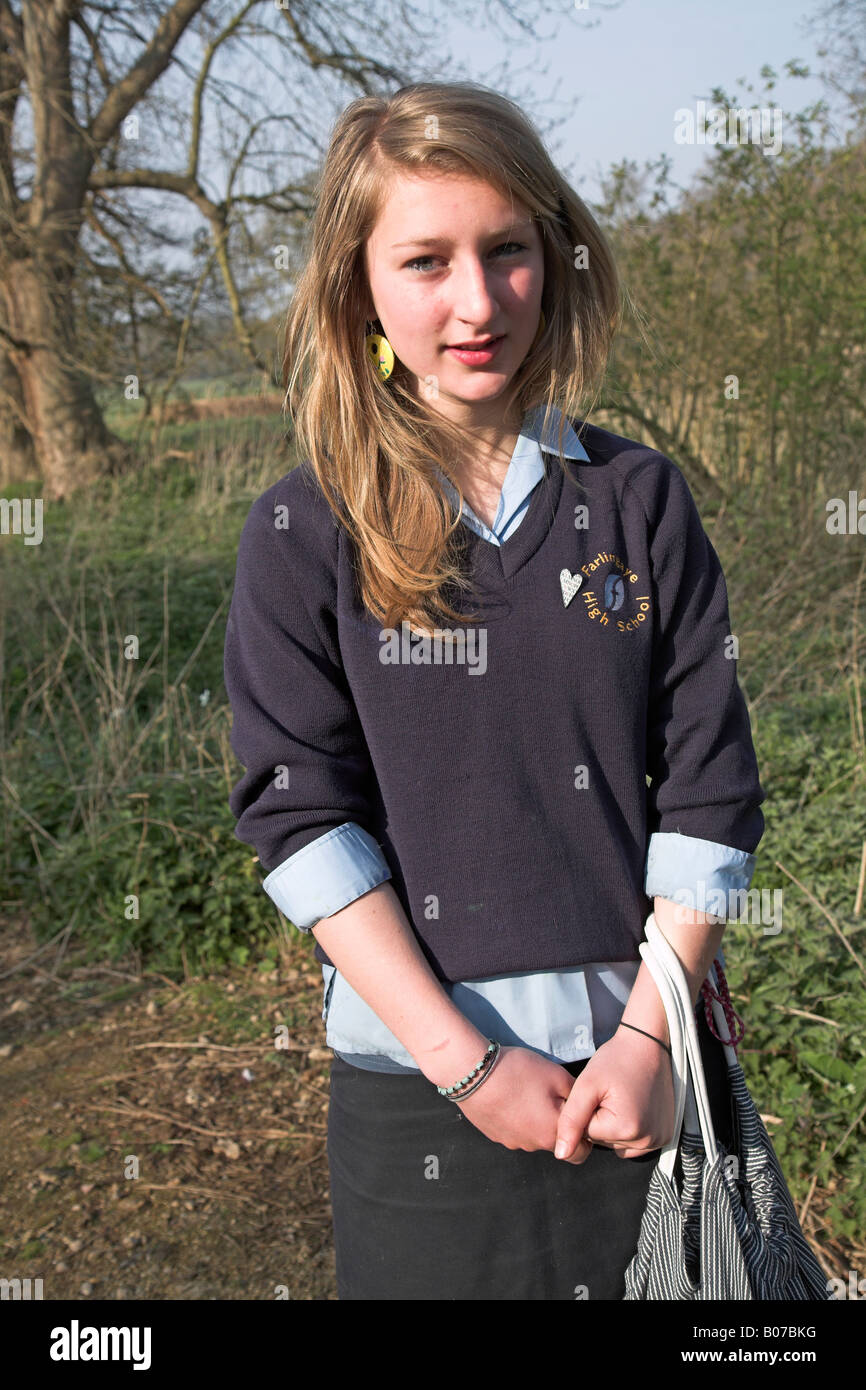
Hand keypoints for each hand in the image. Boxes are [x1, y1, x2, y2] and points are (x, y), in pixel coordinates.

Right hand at [454, 1045, 592, 1159]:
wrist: (473, 1074)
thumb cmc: (519, 1073)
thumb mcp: (556, 1075)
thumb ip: (577, 1095)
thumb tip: (585, 1106)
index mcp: (552, 1134)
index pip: (581, 1153)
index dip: (585, 1135)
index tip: (578, 1113)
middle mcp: (533, 1145)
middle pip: (555, 1141)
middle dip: (557, 1124)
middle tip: (551, 1097)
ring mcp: (513, 1142)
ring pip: (534, 1136)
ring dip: (536, 1120)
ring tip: (527, 1092)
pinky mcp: (496, 1135)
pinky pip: (515, 1131)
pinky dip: (518, 1118)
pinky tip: (511, 1097)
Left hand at [552, 1027, 674, 1163]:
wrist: (649, 1044)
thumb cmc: (616, 1060)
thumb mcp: (587, 1085)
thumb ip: (571, 1120)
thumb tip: (561, 1154)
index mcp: (626, 1129)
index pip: (588, 1135)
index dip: (588, 1111)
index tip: (598, 1092)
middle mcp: (647, 1141)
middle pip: (605, 1141)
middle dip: (601, 1119)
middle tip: (611, 1093)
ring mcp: (659, 1139)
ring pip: (619, 1143)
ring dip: (616, 1126)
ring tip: (623, 1098)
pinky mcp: (666, 1135)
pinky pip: (636, 1143)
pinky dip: (631, 1129)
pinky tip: (634, 1106)